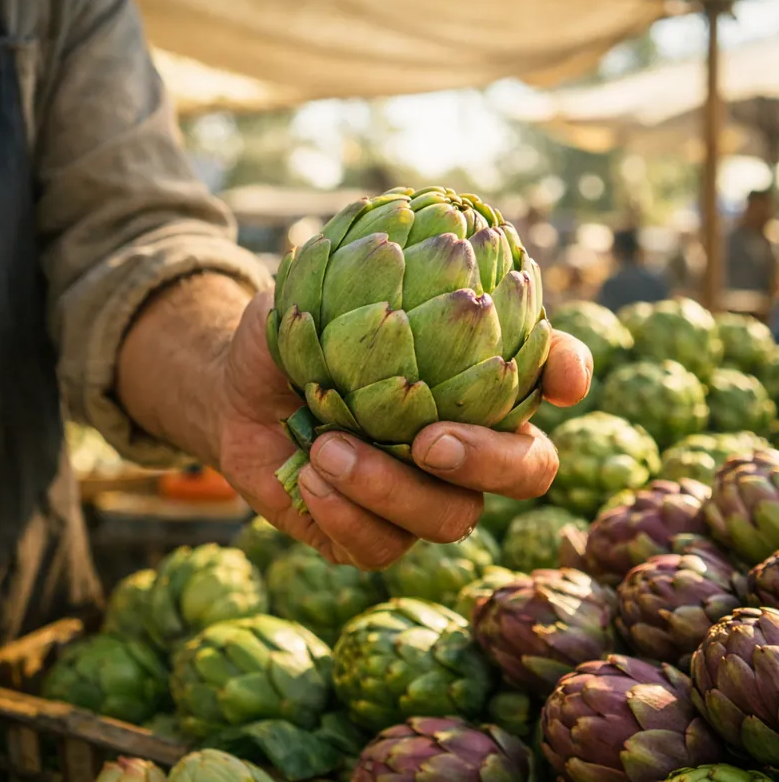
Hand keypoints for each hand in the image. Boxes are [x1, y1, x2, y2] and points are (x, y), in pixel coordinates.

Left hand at [219, 291, 592, 570]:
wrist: (236, 390)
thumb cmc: (291, 334)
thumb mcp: (315, 289)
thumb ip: (357, 275)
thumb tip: (405, 255)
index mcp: (467, 380)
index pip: (545, 375)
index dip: (569, 376)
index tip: (565, 379)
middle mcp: (461, 443)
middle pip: (526, 471)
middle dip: (490, 461)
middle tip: (431, 440)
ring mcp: (421, 496)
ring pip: (451, 519)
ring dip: (390, 487)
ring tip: (326, 447)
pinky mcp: (372, 535)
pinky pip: (383, 549)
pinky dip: (347, 516)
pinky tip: (308, 478)